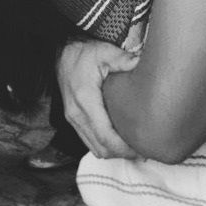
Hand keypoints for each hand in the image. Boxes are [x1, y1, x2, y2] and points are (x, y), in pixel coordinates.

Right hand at [57, 39, 139, 158]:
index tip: (141, 147)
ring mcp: (73, 118)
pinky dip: (104, 145)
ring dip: (113, 152)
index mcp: (85, 101)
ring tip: (134, 147)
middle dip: (122, 154)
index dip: (123, 148)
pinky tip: (119, 139)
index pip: (105, 136)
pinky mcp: (74, 118)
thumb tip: (141, 63)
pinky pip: (89, 140)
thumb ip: (123, 59)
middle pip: (100, 148)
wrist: (62, 51)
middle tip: (143, 149)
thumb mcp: (105, 51)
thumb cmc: (83, 52)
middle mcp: (76, 114)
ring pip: (94, 148)